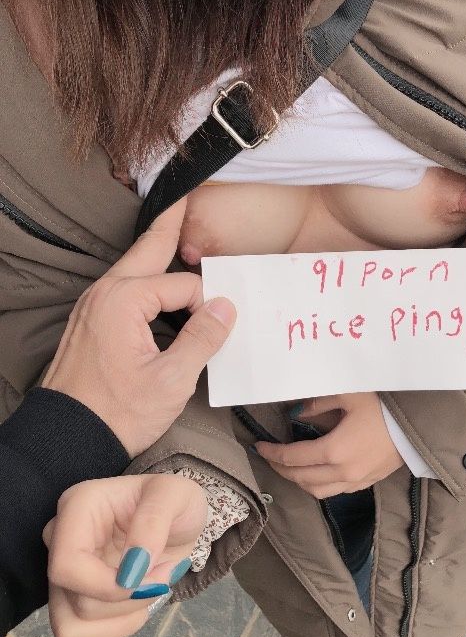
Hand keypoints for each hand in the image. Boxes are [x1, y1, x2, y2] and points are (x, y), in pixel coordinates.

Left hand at [42, 199, 235, 456]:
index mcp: (124, 301)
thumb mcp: (171, 379)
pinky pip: (125, 288)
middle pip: (148, 249)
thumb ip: (203, 338)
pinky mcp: (91, 321)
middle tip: (185, 197)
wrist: (67, 438)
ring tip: (176, 230)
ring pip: (135, 268)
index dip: (207, 306)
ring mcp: (93, 306)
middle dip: (170, 224)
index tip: (218, 330)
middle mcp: (104, 294)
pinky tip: (158, 284)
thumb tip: (227, 306)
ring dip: (158, 253)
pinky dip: (145, 279)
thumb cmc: (117, 412)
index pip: (184, 286)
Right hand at [43, 474, 206, 636]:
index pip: (67, 565)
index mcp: (77, 507)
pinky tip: (139, 603)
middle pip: (76, 600)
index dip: (108, 585)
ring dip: (123, 619)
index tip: (151, 575)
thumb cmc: (174, 502)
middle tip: (165, 573)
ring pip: (72, 627)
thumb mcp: (176, 496)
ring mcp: (64, 573)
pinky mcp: (71, 598)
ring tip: (151, 589)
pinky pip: (81, 636)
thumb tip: (130, 571)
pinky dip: (117, 628)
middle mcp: (59, 540)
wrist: (176, 520)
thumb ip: (153, 523)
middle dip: (130, 599)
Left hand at [255, 392, 402, 498]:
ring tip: (289, 467)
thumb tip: (297, 412)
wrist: (419, 424)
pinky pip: (335, 491)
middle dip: (280, 468)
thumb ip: (318, 403)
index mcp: (334, 450)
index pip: (292, 457)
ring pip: (317, 491)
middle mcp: (342, 472)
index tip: (259, 445)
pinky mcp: (368, 482)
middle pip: (301, 478)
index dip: (272, 453)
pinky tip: (316, 472)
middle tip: (269, 456)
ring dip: (298, 481)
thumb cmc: (384, 406)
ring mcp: (356, 481)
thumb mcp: (348, 395)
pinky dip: (319, 484)